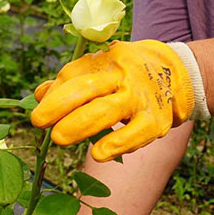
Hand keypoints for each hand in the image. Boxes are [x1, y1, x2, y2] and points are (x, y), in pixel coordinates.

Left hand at [30, 40, 194, 161]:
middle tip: (39, 122)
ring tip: (58, 138)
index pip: (74, 74)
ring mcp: (140, 97)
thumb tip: (38, 95)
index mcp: (105, 60)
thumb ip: (69, 80)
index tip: (37, 113)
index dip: (53, 94)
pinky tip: (97, 153)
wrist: (176, 72)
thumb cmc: (126, 74)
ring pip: (107, 110)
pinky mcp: (157, 120)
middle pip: (87, 88)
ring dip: (80, 125)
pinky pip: (135, 133)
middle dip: (59, 105)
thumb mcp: (100, 68)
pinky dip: (116, 144)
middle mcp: (122, 75)